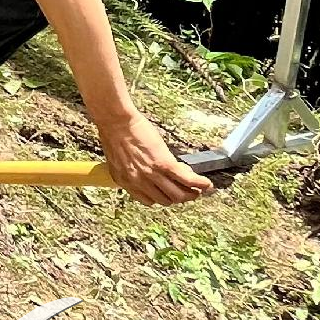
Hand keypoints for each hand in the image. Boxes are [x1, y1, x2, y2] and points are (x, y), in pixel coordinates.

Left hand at [97, 111, 213, 205]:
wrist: (116, 120)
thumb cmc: (113, 131)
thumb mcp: (117, 157)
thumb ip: (129, 168)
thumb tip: (143, 171)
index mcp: (124, 181)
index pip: (148, 200)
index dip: (162, 197)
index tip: (168, 190)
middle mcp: (138, 182)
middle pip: (165, 200)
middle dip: (178, 197)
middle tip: (187, 190)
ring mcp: (152, 174)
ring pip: (178, 194)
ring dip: (191, 194)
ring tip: (199, 188)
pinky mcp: (165, 163)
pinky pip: (186, 179)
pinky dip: (199, 183)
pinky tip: (206, 183)